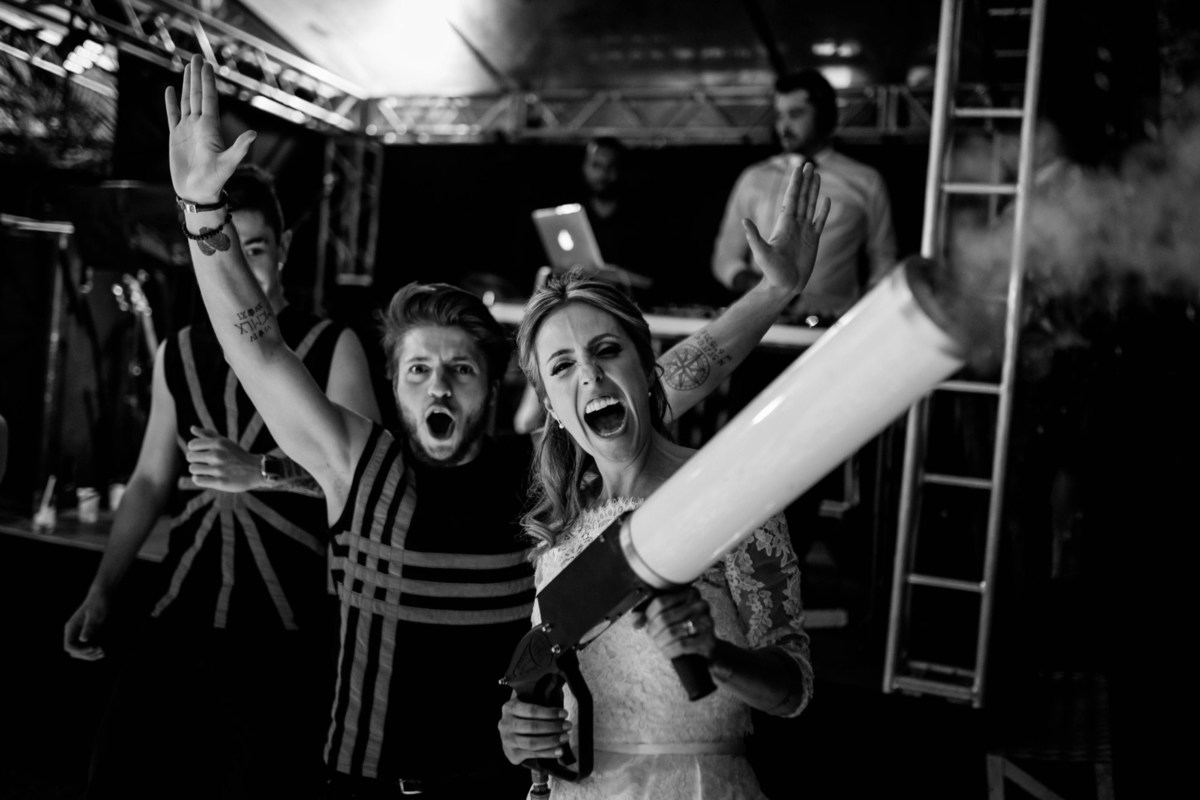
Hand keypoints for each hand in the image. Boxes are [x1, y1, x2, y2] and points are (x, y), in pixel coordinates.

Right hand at [64, 592, 108, 659]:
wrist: (102, 595)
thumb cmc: (98, 603)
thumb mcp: (96, 615)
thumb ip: (89, 627)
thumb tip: (82, 640)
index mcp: (71, 627)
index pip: (69, 646)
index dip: (80, 651)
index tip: (93, 647)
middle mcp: (72, 632)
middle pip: (74, 651)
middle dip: (86, 655)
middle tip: (101, 651)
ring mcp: (78, 633)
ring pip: (79, 651)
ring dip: (90, 655)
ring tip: (103, 652)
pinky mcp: (85, 633)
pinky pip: (85, 646)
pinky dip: (92, 650)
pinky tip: (103, 650)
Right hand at [164, 54, 256, 203]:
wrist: (199, 194)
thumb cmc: (214, 182)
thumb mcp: (228, 165)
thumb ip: (239, 149)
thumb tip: (254, 134)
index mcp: (211, 129)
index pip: (209, 100)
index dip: (207, 83)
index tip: (207, 65)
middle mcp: (200, 126)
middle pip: (197, 96)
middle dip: (197, 76)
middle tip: (196, 57)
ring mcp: (187, 131)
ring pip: (186, 102)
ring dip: (186, 84)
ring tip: (187, 67)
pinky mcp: (175, 138)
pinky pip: (172, 116)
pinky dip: (170, 103)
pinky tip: (170, 89)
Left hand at [185, 425, 262, 491]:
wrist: (256, 470)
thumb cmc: (237, 455)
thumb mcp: (225, 442)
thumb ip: (208, 434)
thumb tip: (192, 428)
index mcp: (218, 443)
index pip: (192, 445)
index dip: (194, 450)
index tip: (202, 453)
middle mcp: (217, 455)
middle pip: (190, 457)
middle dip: (195, 460)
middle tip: (204, 463)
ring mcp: (219, 469)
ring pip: (193, 469)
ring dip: (197, 471)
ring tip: (206, 471)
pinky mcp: (221, 482)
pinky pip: (198, 480)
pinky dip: (199, 479)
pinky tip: (206, 478)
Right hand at [498, 693, 571, 765]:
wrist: (508, 736)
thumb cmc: (523, 718)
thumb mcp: (525, 706)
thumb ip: (538, 707)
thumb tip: (561, 713)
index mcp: (509, 708)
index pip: (531, 710)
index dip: (550, 713)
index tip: (564, 714)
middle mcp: (505, 724)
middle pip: (533, 727)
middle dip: (554, 726)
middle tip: (568, 726)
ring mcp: (507, 740)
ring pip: (532, 743)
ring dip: (552, 741)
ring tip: (565, 737)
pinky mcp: (512, 754)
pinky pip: (533, 754)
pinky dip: (548, 753)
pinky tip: (560, 751)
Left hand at [632, 586, 718, 661]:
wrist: (707, 646)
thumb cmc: (685, 627)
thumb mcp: (670, 615)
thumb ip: (650, 615)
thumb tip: (636, 621)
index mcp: (690, 593)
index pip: (661, 602)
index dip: (648, 615)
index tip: (646, 623)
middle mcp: (701, 605)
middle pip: (665, 618)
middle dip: (654, 631)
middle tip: (653, 637)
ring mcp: (707, 622)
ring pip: (672, 632)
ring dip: (660, 642)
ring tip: (659, 644)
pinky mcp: (708, 640)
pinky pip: (682, 645)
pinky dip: (670, 650)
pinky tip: (667, 652)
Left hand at [743, 161, 830, 297]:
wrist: (784, 286)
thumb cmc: (771, 272)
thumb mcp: (761, 253)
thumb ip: (754, 236)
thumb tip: (744, 221)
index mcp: (783, 224)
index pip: (790, 198)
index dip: (795, 183)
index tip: (798, 168)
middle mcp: (794, 225)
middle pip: (802, 198)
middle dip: (805, 181)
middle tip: (809, 164)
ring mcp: (805, 231)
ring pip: (811, 205)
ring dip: (814, 190)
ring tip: (817, 175)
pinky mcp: (813, 241)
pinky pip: (820, 221)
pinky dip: (824, 210)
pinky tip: (827, 200)